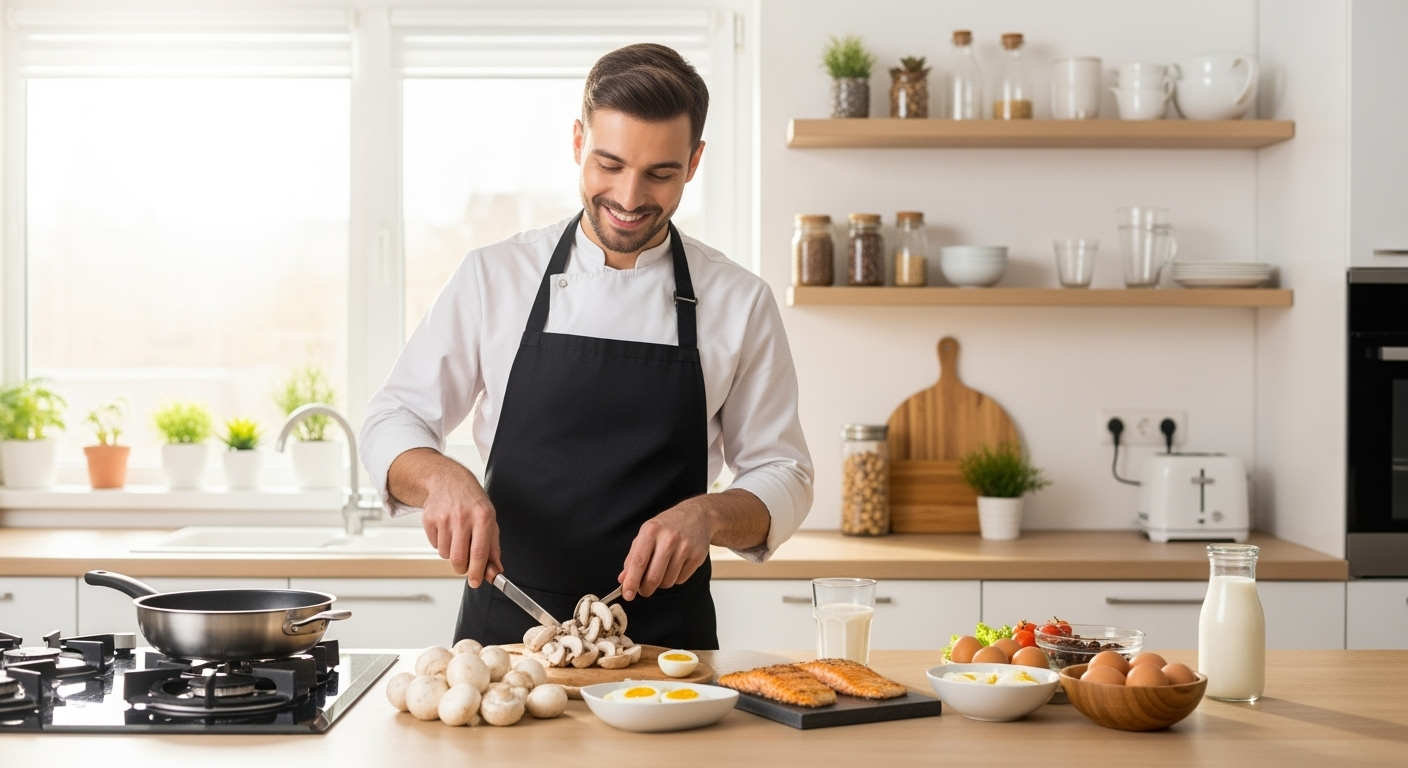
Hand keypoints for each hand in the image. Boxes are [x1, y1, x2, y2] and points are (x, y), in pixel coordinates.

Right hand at [420, 470, 502, 587]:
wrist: (449, 481)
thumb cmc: (472, 502)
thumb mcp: (490, 520)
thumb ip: (493, 548)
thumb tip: (495, 572)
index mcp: (483, 517)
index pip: (479, 552)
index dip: (478, 572)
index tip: (477, 582)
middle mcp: (463, 517)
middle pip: (459, 558)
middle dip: (463, 568)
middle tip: (466, 565)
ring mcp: (444, 518)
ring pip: (445, 554)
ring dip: (452, 554)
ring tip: (457, 538)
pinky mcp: (429, 519)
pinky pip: (434, 546)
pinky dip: (441, 544)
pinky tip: (447, 530)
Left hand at [618, 499, 715, 600]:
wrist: (697, 515)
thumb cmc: (667, 526)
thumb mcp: (646, 534)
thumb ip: (633, 557)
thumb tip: (623, 579)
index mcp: (651, 531)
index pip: (638, 562)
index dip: (631, 582)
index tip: (627, 595)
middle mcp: (668, 539)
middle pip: (653, 577)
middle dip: (645, 589)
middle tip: (643, 590)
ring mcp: (685, 547)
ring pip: (667, 582)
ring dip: (661, 583)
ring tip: (662, 570)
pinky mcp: (697, 556)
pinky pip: (680, 580)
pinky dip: (675, 578)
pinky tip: (676, 565)